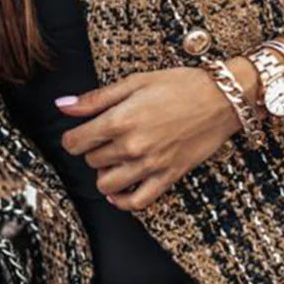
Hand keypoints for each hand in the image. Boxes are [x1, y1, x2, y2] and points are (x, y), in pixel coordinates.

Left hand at [56, 62, 259, 211]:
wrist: (222, 99)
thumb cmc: (180, 85)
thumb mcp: (135, 82)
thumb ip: (96, 98)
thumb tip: (62, 105)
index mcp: (120, 120)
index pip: (75, 142)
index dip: (72, 138)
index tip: (79, 133)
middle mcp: (132, 146)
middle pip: (91, 161)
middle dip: (92, 149)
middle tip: (106, 136)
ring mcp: (150, 165)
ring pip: (107, 184)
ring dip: (105, 172)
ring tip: (114, 158)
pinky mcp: (168, 176)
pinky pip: (137, 201)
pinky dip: (122, 200)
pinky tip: (120, 189)